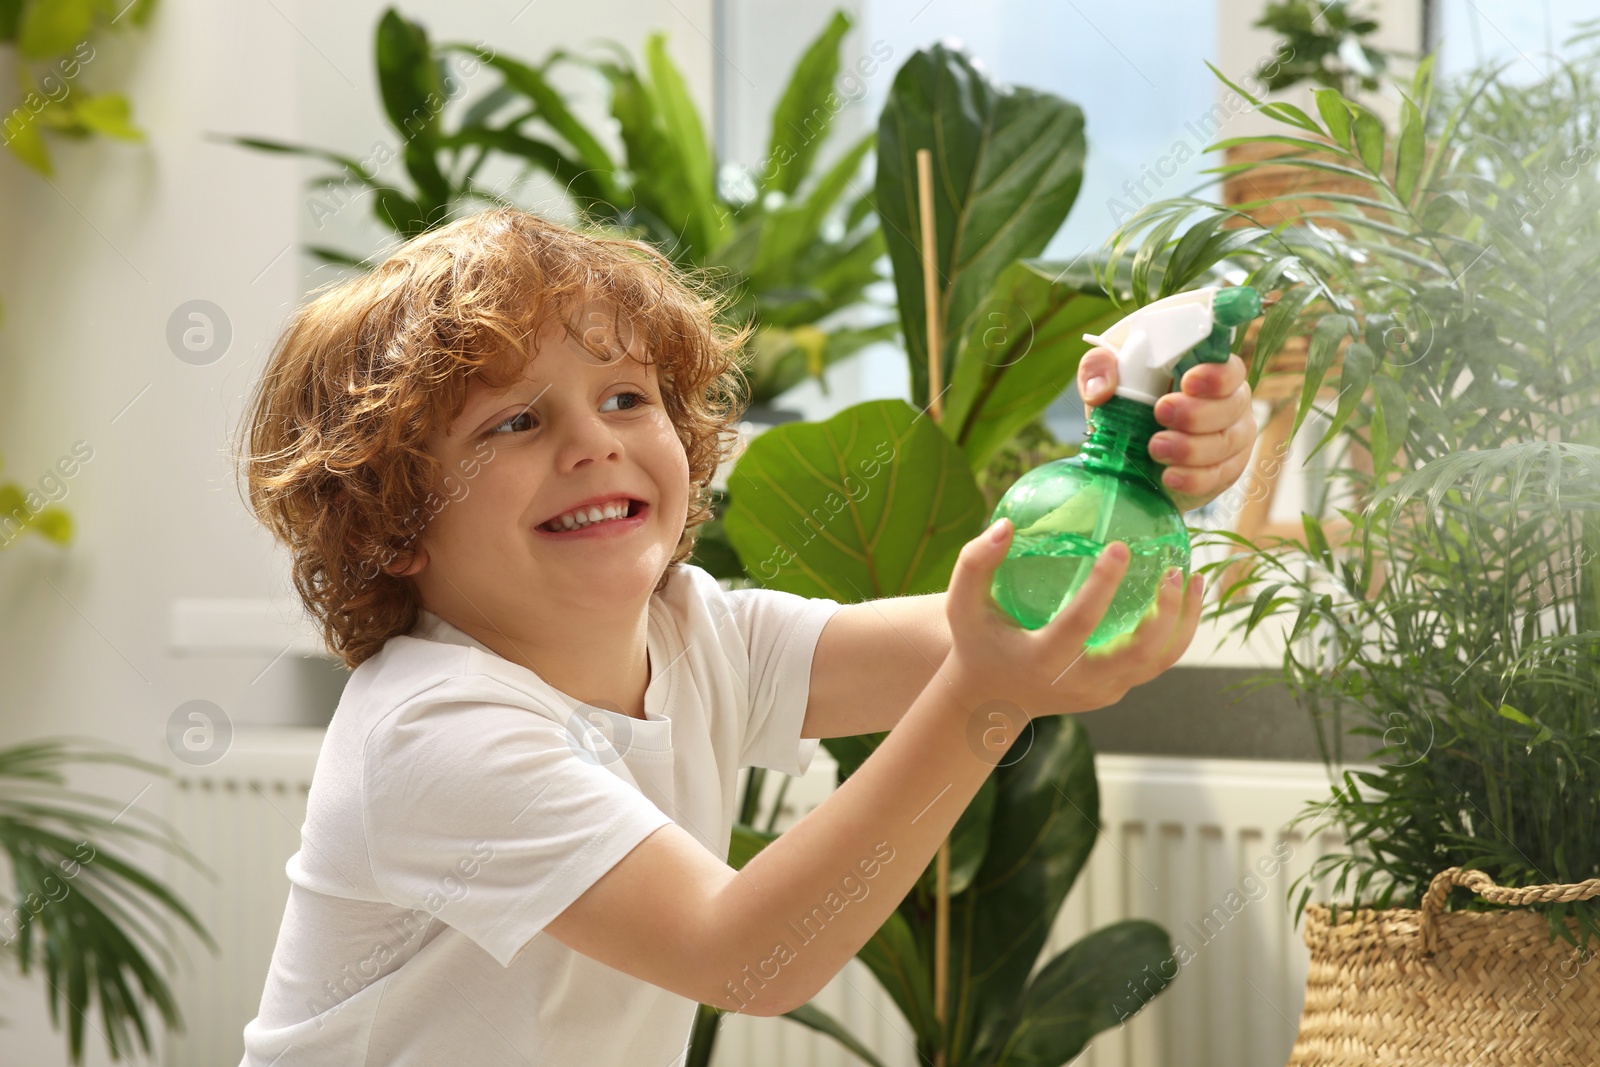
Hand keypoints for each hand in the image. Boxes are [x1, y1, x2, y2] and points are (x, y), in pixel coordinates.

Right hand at [941, 518, 1203, 717]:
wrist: (991, 700)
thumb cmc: (977, 642)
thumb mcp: (962, 604)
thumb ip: (976, 562)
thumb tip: (1006, 524)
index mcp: (1042, 660)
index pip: (1080, 623)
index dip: (1103, 585)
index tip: (1120, 547)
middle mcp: (1078, 682)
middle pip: (1138, 654)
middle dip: (1165, 613)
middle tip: (1175, 569)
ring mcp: (1102, 692)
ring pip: (1158, 662)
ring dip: (1183, 622)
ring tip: (1193, 577)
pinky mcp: (1114, 691)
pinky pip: (1155, 663)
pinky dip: (1176, 632)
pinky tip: (1183, 596)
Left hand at [1078, 347, 1256, 512]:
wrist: (1128, 449)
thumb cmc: (1127, 398)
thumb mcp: (1108, 377)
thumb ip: (1099, 366)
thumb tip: (1101, 389)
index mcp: (1207, 371)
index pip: (1228, 368)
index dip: (1215, 375)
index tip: (1188, 383)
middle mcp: (1229, 402)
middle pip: (1232, 406)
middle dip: (1197, 413)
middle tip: (1161, 414)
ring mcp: (1231, 438)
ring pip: (1227, 442)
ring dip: (1192, 448)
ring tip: (1156, 448)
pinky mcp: (1224, 470)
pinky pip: (1219, 476)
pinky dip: (1195, 478)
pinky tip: (1170, 477)